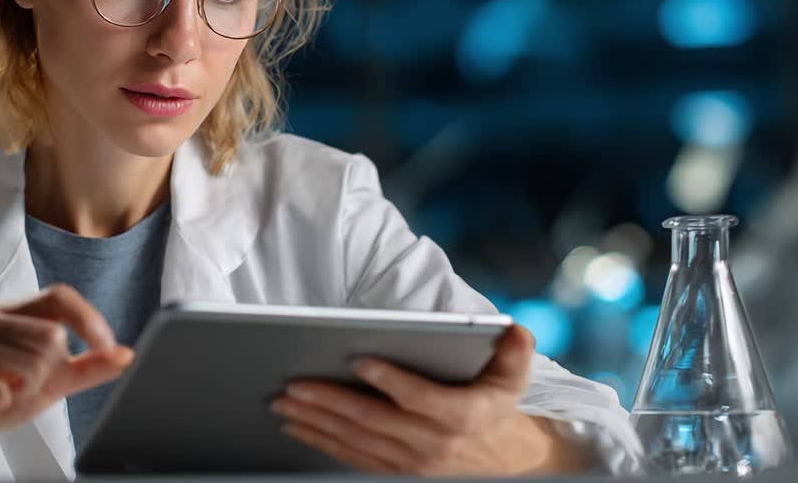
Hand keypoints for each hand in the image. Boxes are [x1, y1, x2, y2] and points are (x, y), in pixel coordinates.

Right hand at [0, 284, 133, 476]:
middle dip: (51, 371)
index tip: (108, 347)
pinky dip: (5, 400)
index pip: (60, 296)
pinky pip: (2, 387)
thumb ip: (89, 368)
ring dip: (29, 388)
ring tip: (10, 390)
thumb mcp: (54, 381)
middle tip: (30, 382)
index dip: (88, 319)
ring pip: (30, 362)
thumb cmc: (4, 392)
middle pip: (50, 334)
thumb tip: (125, 354)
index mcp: (18, 313)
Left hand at [270, 324, 588, 475]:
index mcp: (462, 416)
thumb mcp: (513, 378)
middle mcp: (434, 445)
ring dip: (315, 422)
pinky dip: (321, 442)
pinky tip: (296, 426)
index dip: (388, 379)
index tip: (357, 359)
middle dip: (329, 401)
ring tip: (283, 402)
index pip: (420, 398)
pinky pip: (352, 459)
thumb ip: (514, 352)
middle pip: (373, 421)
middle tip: (293, 383)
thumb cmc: (496, 408)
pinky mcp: (395, 474)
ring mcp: (412, 464)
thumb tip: (513, 330)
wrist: (505, 463)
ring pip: (355, 442)